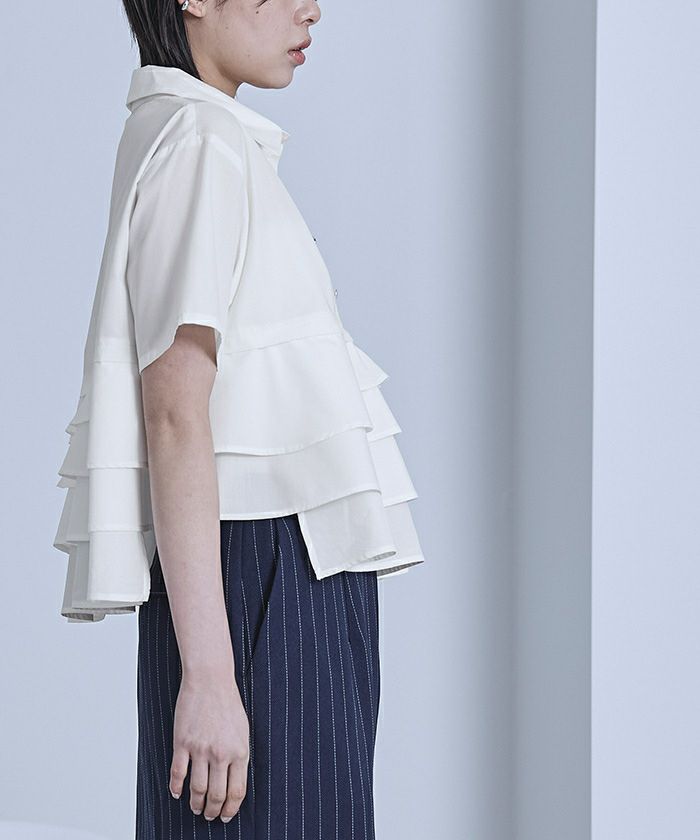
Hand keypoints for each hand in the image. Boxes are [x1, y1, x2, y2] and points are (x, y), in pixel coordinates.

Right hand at [169, 672, 249, 822]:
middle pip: (216, 795)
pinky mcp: (182, 743)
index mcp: (240, 751)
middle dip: (212, 811)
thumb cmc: (227, 702)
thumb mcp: (242, 730)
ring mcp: (200, 749)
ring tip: (196, 807)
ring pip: (197, 789)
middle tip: (209, 815)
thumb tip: (235, 781)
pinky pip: (178, 774)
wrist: (210, 680)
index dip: (231, 808)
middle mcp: (221, 753)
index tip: (226, 815)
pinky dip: (176, 788)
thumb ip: (239, 755)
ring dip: (196, 804)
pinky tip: (177, 793)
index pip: (237, 791)